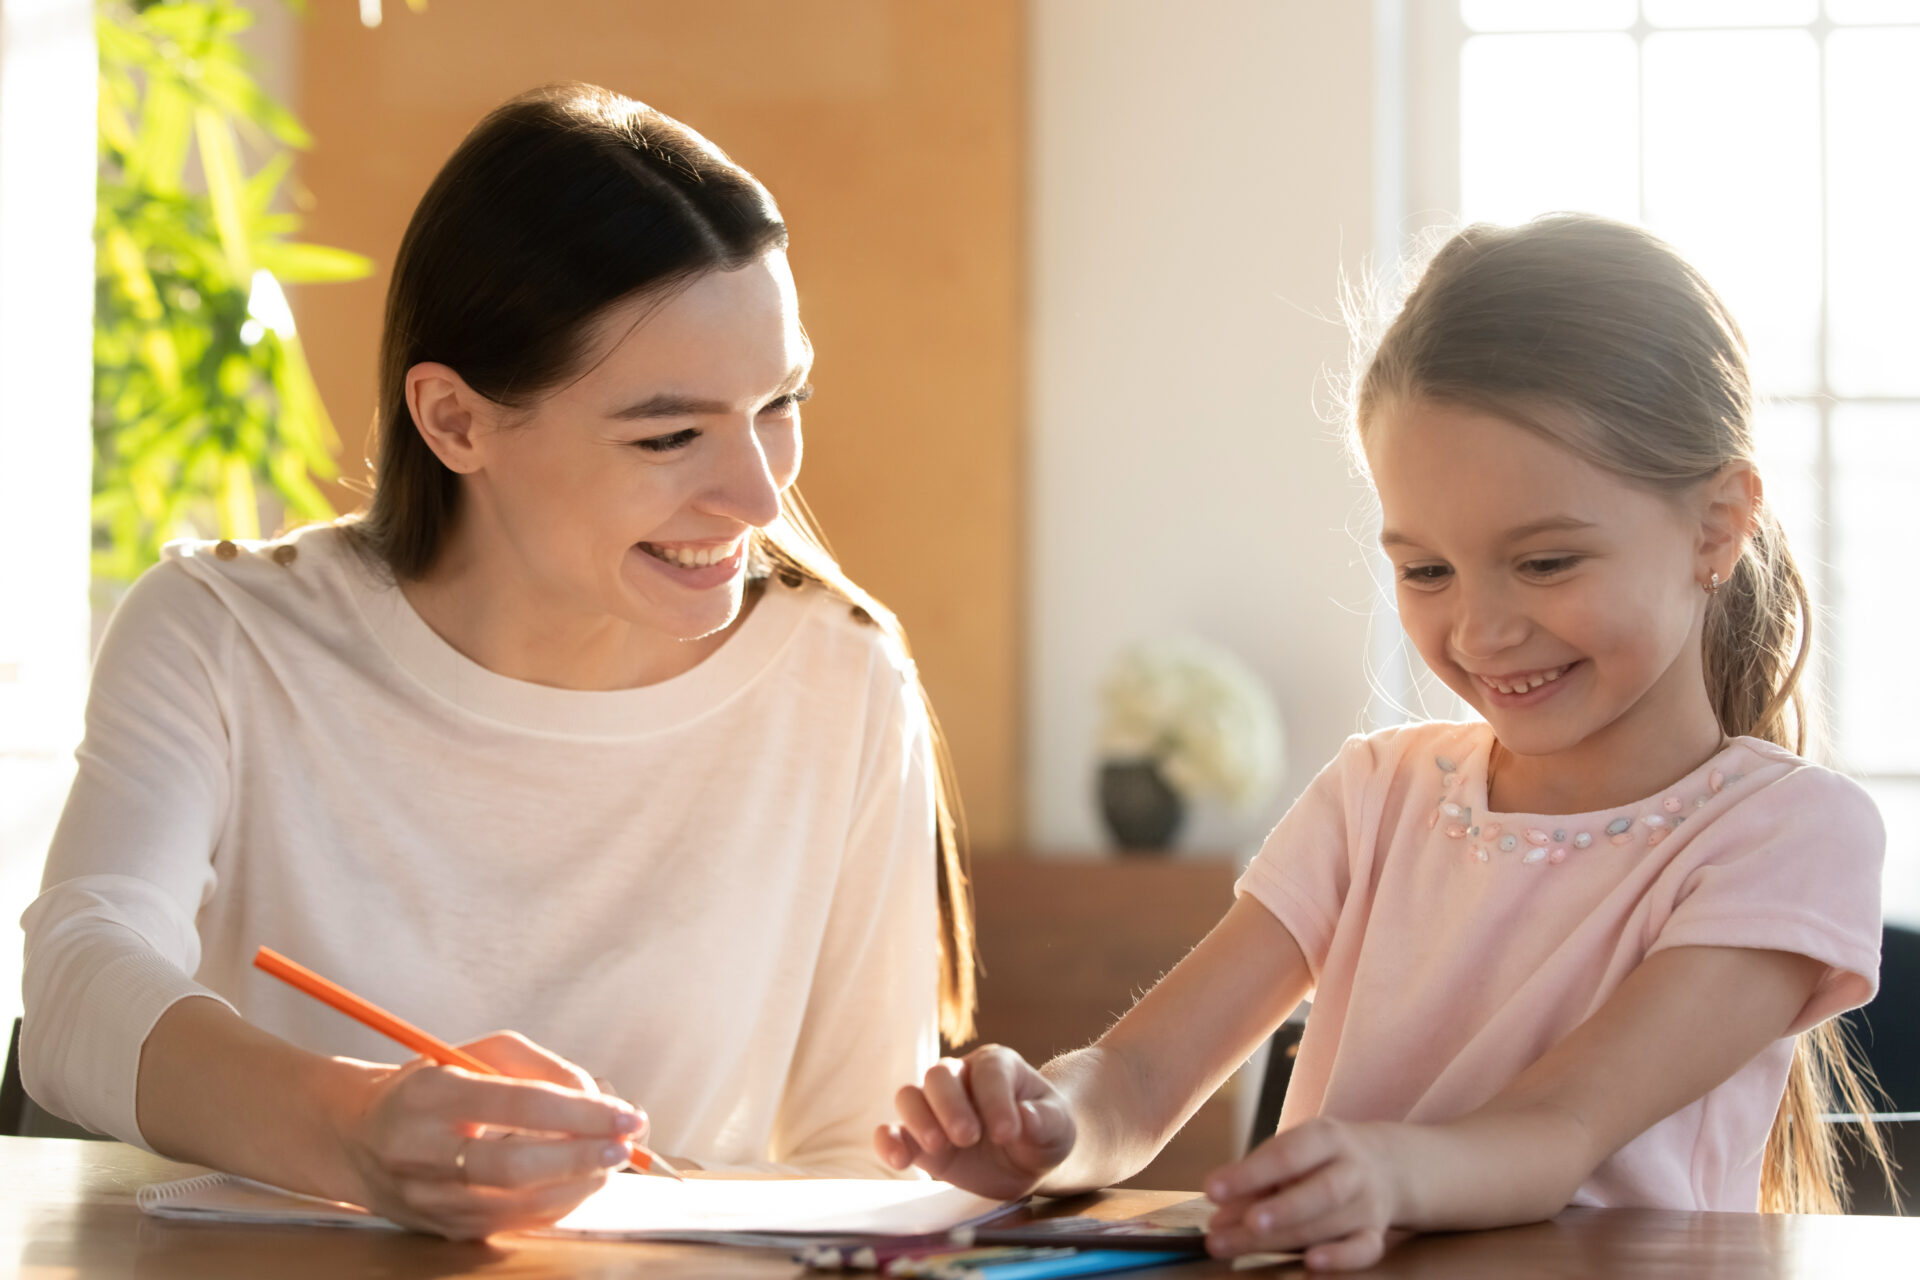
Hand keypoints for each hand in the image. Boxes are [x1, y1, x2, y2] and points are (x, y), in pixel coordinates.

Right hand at [335, 1031, 644, 1238]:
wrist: (360, 1139)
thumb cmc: (432, 1087)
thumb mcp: (478, 1054)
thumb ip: (541, 1068)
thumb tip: (596, 1098)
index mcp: (429, 1096)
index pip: (516, 1104)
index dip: (578, 1111)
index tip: (623, 1112)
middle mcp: (422, 1154)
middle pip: (515, 1166)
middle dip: (582, 1157)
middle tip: (625, 1146)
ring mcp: (432, 1200)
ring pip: (520, 1204)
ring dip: (579, 1184)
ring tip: (611, 1160)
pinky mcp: (447, 1230)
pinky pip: (518, 1223)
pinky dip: (560, 1202)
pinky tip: (582, 1179)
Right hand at [873, 1045, 1074, 1198]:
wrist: (1027, 1159)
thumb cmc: (1043, 1131)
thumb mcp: (1058, 1127)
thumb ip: (1046, 1121)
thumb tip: (1026, 1117)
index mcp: (997, 1066)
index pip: (989, 1072)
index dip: (995, 1099)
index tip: (1007, 1133)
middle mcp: (960, 1078)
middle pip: (940, 1075)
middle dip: (951, 1105)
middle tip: (969, 1137)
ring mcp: (934, 1107)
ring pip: (910, 1096)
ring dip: (919, 1120)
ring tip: (938, 1146)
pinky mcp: (917, 1138)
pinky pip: (891, 1131)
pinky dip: (888, 1141)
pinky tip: (898, 1159)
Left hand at [1204, 1117, 1402, 1269]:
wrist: (1389, 1164)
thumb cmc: (1321, 1160)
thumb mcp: (1293, 1154)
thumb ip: (1255, 1182)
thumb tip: (1219, 1217)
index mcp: (1325, 1137)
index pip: (1287, 1153)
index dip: (1249, 1174)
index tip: (1211, 1191)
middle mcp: (1352, 1168)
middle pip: (1318, 1192)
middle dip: (1277, 1210)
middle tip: (1230, 1225)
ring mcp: (1368, 1203)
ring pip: (1332, 1223)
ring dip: (1283, 1239)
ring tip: (1239, 1245)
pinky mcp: (1376, 1233)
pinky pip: (1364, 1250)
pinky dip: (1339, 1260)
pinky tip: (1310, 1265)